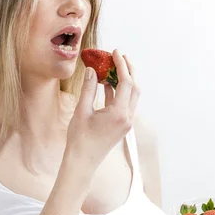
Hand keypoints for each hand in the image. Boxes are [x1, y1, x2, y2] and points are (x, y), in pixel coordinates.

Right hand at [65, 50, 139, 169]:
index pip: (126, 82)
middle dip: (128, 70)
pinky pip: (124, 104)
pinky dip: (118, 92)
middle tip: (118, 57)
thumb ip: (89, 88)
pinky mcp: (122, 125)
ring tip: (111, 68)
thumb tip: (93, 70)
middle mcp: (128, 117)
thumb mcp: (82, 110)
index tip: (114, 52)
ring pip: (131, 96)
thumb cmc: (80, 138)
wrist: (83, 162)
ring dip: (124, 81)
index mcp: (120, 113)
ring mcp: (126, 122)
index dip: (121, 65)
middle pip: (135, 87)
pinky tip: (106, 84)